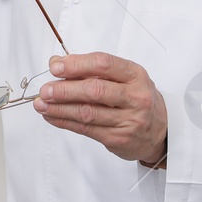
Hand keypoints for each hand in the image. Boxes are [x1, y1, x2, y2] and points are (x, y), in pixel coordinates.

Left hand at [33, 52, 166, 163]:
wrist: (160, 130)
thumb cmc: (135, 98)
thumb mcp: (122, 77)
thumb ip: (90, 69)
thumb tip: (56, 62)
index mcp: (135, 75)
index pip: (104, 64)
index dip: (76, 64)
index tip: (56, 67)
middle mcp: (135, 97)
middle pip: (95, 91)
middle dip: (65, 90)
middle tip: (45, 90)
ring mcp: (129, 120)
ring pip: (87, 113)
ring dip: (59, 108)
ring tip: (41, 104)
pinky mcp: (119, 139)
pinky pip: (86, 129)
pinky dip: (64, 121)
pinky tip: (51, 116)